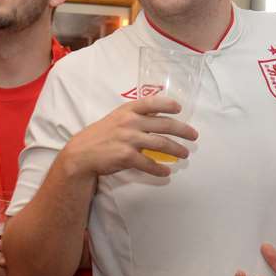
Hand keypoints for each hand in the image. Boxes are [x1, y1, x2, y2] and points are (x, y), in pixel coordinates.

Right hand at [62, 95, 197, 178]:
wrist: (81, 154)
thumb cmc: (99, 136)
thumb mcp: (115, 119)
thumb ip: (133, 116)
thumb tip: (156, 118)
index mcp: (127, 110)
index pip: (152, 103)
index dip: (168, 104)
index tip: (179, 109)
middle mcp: (130, 122)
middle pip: (164, 125)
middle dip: (183, 130)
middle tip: (194, 136)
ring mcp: (128, 139)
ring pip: (161, 144)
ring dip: (176, 150)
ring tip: (184, 154)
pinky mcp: (126, 157)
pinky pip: (149, 163)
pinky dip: (160, 169)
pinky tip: (166, 172)